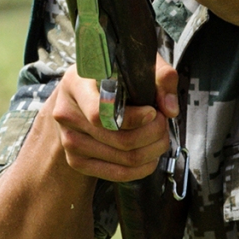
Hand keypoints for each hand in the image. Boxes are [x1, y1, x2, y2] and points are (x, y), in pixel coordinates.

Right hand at [49, 56, 178, 182]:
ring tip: (159, 136)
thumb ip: (159, 77)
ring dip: (152, 150)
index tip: (153, 111)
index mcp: (76, 84)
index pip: (101, 112)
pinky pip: (118, 174)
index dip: (133, 117)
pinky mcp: (77, 161)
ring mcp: (70, 140)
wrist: (79, 98)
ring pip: (124, 158)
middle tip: (163, 123)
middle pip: (120, 139)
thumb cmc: (110, 78)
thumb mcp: (133, 64)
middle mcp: (67, 113)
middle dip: (153, 133)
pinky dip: (143, 167)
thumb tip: (170, 109)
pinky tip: (150, 155)